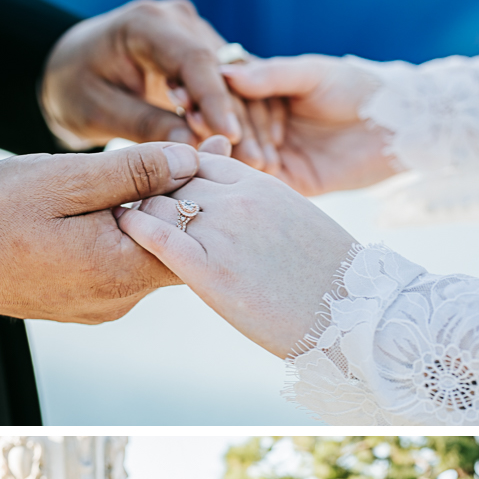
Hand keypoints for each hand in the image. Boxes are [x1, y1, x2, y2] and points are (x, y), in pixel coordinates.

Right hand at [0, 142, 198, 323]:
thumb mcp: (64, 179)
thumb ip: (132, 173)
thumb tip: (188, 161)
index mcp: (121, 269)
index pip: (194, 237)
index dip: (210, 192)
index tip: (220, 149)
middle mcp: (121, 297)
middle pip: (179, 250)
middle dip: (190, 203)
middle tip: (205, 155)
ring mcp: (104, 304)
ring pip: (152, 258)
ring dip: (160, 219)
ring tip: (166, 174)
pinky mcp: (87, 302)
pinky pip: (125, 267)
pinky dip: (133, 236)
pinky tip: (126, 206)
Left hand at [40, 0, 283, 170]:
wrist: (75, 70)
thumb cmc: (77, 89)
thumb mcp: (99, 111)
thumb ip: (144, 125)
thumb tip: (193, 147)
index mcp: (147, 23)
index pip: (193, 59)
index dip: (215, 100)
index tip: (231, 137)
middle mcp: (179, 20)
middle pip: (222, 71)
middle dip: (239, 120)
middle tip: (255, 164)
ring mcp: (196, 34)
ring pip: (236, 82)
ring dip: (250, 124)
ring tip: (263, 165)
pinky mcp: (206, 54)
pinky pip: (233, 89)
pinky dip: (243, 120)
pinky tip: (258, 154)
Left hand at [117, 153, 354, 357]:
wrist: (354, 318)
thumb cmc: (330, 281)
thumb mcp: (297, 224)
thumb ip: (261, 209)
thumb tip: (241, 216)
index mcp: (263, 184)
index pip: (201, 160)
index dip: (177, 173)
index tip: (163, 189)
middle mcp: (241, 199)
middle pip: (174, 177)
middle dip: (152, 190)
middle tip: (130, 204)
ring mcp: (225, 232)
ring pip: (160, 201)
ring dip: (141, 210)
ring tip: (124, 223)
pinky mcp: (211, 271)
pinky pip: (158, 235)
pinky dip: (136, 227)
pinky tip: (125, 228)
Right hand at [220, 54, 399, 194]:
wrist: (397, 128)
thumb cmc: (358, 89)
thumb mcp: (313, 75)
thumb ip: (272, 76)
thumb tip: (226, 74)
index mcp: (264, 94)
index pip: (228, 98)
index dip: (210, 100)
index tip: (191, 99)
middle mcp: (263, 126)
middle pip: (229, 130)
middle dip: (223, 131)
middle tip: (219, 134)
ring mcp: (273, 156)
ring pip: (241, 159)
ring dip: (237, 158)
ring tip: (241, 156)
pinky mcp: (289, 184)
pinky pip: (262, 186)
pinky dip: (251, 182)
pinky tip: (248, 178)